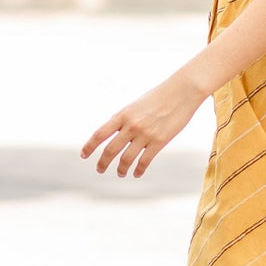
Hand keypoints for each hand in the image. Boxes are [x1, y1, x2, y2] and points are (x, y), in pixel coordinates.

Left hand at [81, 72, 206, 179]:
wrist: (181, 91)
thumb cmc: (159, 96)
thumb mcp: (136, 104)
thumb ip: (124, 118)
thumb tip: (113, 132)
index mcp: (123, 115)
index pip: (100, 133)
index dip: (90, 146)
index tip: (84, 155)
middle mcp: (131, 126)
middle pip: (110, 150)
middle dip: (103, 162)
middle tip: (100, 170)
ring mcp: (145, 134)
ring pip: (126, 159)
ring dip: (121, 169)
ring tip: (120, 173)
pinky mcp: (159, 141)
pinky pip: (144, 161)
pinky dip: (138, 170)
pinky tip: (136, 174)